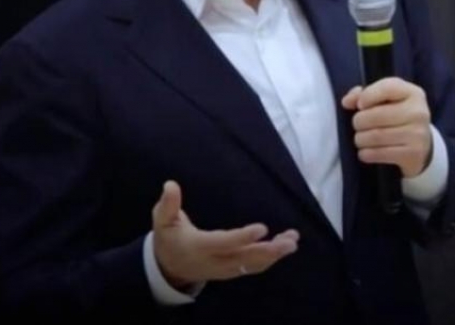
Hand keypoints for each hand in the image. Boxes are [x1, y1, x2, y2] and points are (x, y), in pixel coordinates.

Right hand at [151, 181, 298, 288]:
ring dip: (274, 254)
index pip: (224, 243)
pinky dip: (270, 257)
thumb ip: (167, 205)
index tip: (262, 228)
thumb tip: (171, 185)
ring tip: (292, 240)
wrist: (168, 268)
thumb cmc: (168, 239)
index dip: (242, 237)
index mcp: (199, 247)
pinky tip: (285, 245)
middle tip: (289, 241)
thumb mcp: (162, 221)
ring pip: (252, 265)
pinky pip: (253, 266)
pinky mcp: (232, 270)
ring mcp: (225, 269)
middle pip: (244, 259)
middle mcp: (215, 261)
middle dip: (268, 251)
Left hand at [340, 77, 432, 177]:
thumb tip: (347, 101)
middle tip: (358, 125)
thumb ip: (365, 94)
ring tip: (361, 138)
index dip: (367, 95)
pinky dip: (366, 153)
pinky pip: (379, 153)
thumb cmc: (398, 117)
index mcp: (412, 93)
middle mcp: (418, 112)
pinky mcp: (413, 154)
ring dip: (360, 139)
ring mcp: (417, 134)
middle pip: (376, 115)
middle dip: (359, 121)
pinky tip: (366, 151)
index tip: (360, 105)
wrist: (422, 145)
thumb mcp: (387, 99)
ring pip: (375, 136)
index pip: (387, 88)